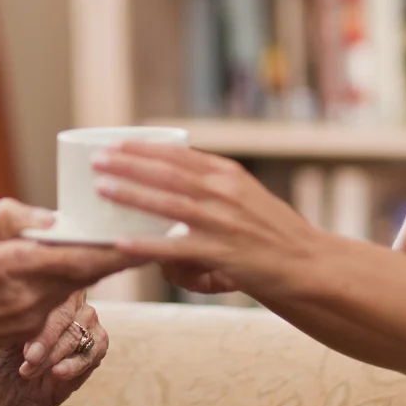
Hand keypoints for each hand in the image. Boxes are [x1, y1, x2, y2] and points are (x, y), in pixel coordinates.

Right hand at [0, 199, 136, 375]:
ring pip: (72, 288)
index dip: (116, 249)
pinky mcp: (27, 331)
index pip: (81, 258)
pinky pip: (55, 303)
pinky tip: (60, 271)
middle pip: (87, 274)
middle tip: (137, 234)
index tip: (143, 234)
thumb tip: (50, 216)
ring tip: (101, 245)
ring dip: (87, 269)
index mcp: (16, 268)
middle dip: (111, 255)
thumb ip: (10, 223)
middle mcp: (30, 297)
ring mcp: (31, 319)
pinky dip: (63, 285)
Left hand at [0, 292, 107, 405]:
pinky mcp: (99, 343)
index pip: (51, 300)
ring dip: (53, 357)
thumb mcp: (8, 332)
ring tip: (30, 371)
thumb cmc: (10, 346)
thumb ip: (18, 322)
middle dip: (45, 344)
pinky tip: (57, 373)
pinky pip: (90, 354)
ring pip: (76, 337)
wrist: (18, 376)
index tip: (27, 351)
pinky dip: (72, 366)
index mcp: (53, 286)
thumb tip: (18, 319)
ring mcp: (91, 320)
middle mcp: (76, 299)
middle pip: (65, 319)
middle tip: (29, 361)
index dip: (40, 328)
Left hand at [89, 143, 322, 295]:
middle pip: (167, 172)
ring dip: (132, 193)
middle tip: (97, 159)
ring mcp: (222, 222)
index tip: (115, 142)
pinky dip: (147, 244)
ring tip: (102, 187)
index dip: (144, 147)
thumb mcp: (246, 196)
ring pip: (168, 203)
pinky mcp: (222, 253)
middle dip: (128, 163)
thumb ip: (212, 189)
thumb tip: (173, 189)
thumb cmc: (273, 232)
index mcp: (228, 175)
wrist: (308, 263)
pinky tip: (122, 241)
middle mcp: (224, 193)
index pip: (179, 154)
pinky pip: (176, 248)